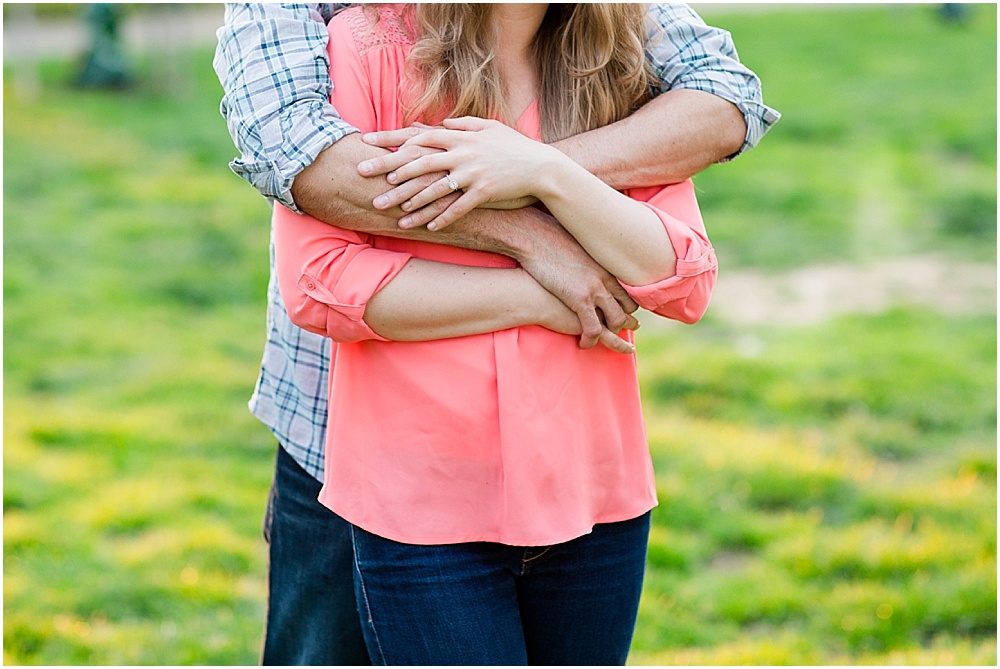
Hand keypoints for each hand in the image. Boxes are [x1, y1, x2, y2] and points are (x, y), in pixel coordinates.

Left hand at [364, 117, 558, 230]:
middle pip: (417, 162)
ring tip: (390, 211)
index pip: (417, 135)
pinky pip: (458, 208)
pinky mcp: (484, 192)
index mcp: (460, 136)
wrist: (542, 167)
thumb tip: (443, 121)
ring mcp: (473, 173)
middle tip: (362, 177)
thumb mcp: (490, 127)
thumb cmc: (515, 147)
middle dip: (387, 169)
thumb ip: (464, 123)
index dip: (390, 139)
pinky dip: (442, 219)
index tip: (366, 142)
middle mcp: (462, 153)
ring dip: (410, 201)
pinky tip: (427, 229)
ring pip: (433, 188)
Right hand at [514, 207, 639, 352]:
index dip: (626, 304)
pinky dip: (591, 340)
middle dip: (623, 321)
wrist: (534, 236)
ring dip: (611, 334)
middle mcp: (606, 277)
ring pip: (616, 320)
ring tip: (599, 339)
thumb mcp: (577, 244)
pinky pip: (594, 328)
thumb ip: (586, 254)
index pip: (627, 289)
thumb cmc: (548, 237)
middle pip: (628, 306)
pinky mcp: (580, 300)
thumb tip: (582, 257)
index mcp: (606, 264)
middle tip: (615, 330)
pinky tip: (583, 343)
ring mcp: (595, 289)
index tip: (621, 311)